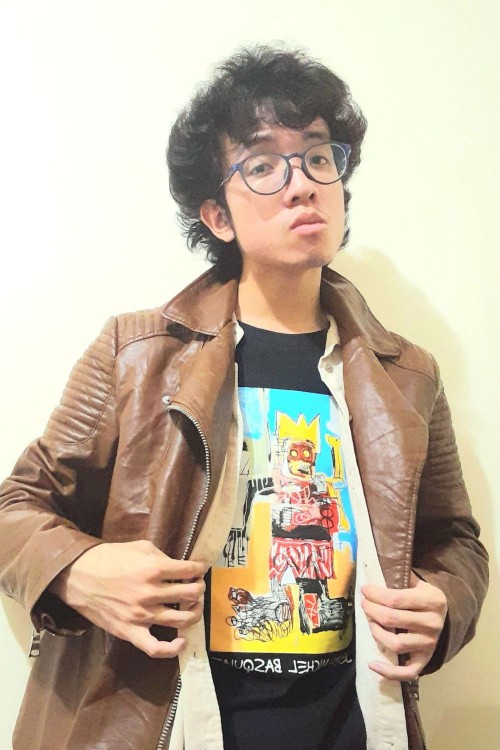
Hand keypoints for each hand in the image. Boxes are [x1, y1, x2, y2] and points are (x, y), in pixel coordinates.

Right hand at [50, 540, 206, 658]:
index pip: (189, 571)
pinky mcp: (130, 632)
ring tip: (194, 606)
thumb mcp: (139, 547)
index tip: (200, 568)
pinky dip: (172, 648)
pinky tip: (181, 640)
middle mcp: (150, 593)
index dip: (199, 568)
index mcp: (153, 569)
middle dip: (199, 588)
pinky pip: (155, 648)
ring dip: (194, 612)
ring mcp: (141, 616)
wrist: (77, 576)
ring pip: (181, 619)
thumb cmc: (108, 558)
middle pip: (190, 594)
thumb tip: (179, 566)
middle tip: (198, 585)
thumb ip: (161, 556)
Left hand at [361, 572, 447, 680]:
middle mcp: (433, 623)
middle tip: (364, 604)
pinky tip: (373, 664)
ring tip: (371, 624)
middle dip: (372, 610)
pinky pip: (407, 672)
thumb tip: (373, 574)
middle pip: (392, 619)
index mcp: (432, 600)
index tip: (364, 590)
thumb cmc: (424, 597)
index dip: (375, 595)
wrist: (447, 617)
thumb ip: (401, 578)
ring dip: (377, 633)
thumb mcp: (419, 583)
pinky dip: (389, 672)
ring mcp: (430, 644)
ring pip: (396, 644)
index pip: (395, 599)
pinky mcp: (425, 660)